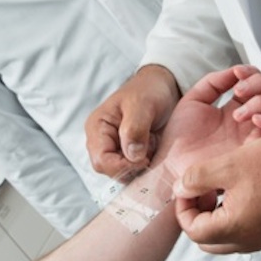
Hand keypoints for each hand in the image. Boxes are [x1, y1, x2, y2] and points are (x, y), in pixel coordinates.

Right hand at [85, 64, 179, 178]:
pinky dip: (145, 165)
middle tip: (150, 153)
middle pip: (109, 170)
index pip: (101, 160)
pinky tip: (155, 151)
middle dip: (131, 167)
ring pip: (122, 173)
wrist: (163, 87)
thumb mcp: (142, 104)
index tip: (144, 158)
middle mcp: (102, 141)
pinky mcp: (129, 154)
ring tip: (153, 147)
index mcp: (97, 127)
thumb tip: (132, 156)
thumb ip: (135, 128)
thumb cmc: (149, 90)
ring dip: (139, 167)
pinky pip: (134, 170)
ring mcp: (115, 149)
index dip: (121, 165)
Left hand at [154, 65, 260, 177]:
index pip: (258, 86)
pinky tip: (252, 119)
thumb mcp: (194, 101)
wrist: (171, 164)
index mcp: (236, 110)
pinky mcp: (257, 153)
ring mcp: (255, 137)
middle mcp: (249, 123)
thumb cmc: (179, 138)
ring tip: (238, 111)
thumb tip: (235, 71)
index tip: (239, 72)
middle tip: (239, 90)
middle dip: (260, 85)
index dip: (253, 74)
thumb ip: (213, 83)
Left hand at [173, 134, 260, 253]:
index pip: (194, 232)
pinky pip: (251, 233)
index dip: (184, 210)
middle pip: (210, 242)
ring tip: (223, 189)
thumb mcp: (228, 164)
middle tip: (204, 191)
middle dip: (200, 217)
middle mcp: (253, 241)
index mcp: (236, 229)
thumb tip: (180, 189)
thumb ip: (196, 179)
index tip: (189, 188)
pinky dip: (239, 218)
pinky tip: (244, 193)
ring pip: (230, 238)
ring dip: (219, 218)